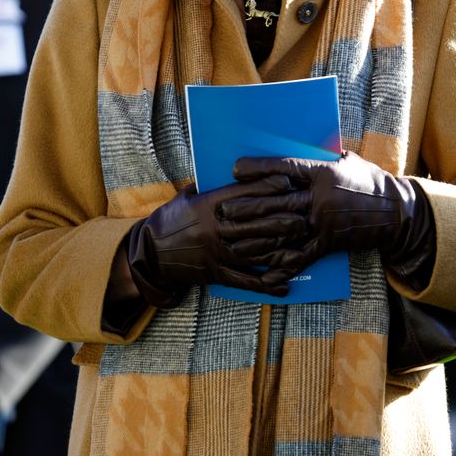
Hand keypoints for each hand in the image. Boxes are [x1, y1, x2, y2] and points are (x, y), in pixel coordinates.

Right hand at [127, 175, 307, 304]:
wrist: (151, 253)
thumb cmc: (171, 220)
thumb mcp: (188, 197)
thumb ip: (211, 186)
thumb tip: (237, 171)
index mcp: (206, 206)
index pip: (241, 194)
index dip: (265, 188)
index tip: (286, 182)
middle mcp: (213, 229)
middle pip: (253, 223)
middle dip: (281, 218)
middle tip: (304, 214)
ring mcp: (215, 253)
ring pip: (254, 252)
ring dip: (280, 249)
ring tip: (302, 245)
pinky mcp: (215, 273)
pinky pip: (244, 281)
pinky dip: (266, 283)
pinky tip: (285, 284)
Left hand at [227, 152, 417, 268]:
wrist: (396, 211)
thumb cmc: (369, 181)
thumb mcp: (346, 160)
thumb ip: (321, 155)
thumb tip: (296, 145)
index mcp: (323, 172)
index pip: (285, 168)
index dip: (259, 168)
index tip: (235, 168)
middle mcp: (320, 197)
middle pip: (277, 202)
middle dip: (248, 207)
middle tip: (224, 210)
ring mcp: (324, 222)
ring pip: (284, 230)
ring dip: (256, 238)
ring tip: (233, 242)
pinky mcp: (329, 243)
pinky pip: (303, 256)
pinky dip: (284, 266)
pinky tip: (265, 272)